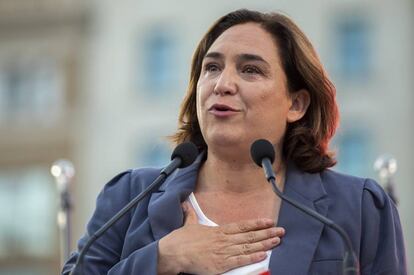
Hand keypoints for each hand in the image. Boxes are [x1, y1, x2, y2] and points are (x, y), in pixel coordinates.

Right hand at [157, 202, 284, 274]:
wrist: (174, 253)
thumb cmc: (181, 240)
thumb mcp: (188, 224)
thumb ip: (191, 214)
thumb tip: (186, 203)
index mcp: (219, 231)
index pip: (242, 226)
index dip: (257, 223)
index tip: (269, 221)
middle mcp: (224, 240)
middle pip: (250, 236)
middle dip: (266, 233)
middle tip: (281, 230)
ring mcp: (223, 252)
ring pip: (248, 247)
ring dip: (264, 244)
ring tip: (277, 240)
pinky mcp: (220, 264)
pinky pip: (240, 260)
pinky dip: (253, 258)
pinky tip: (264, 255)